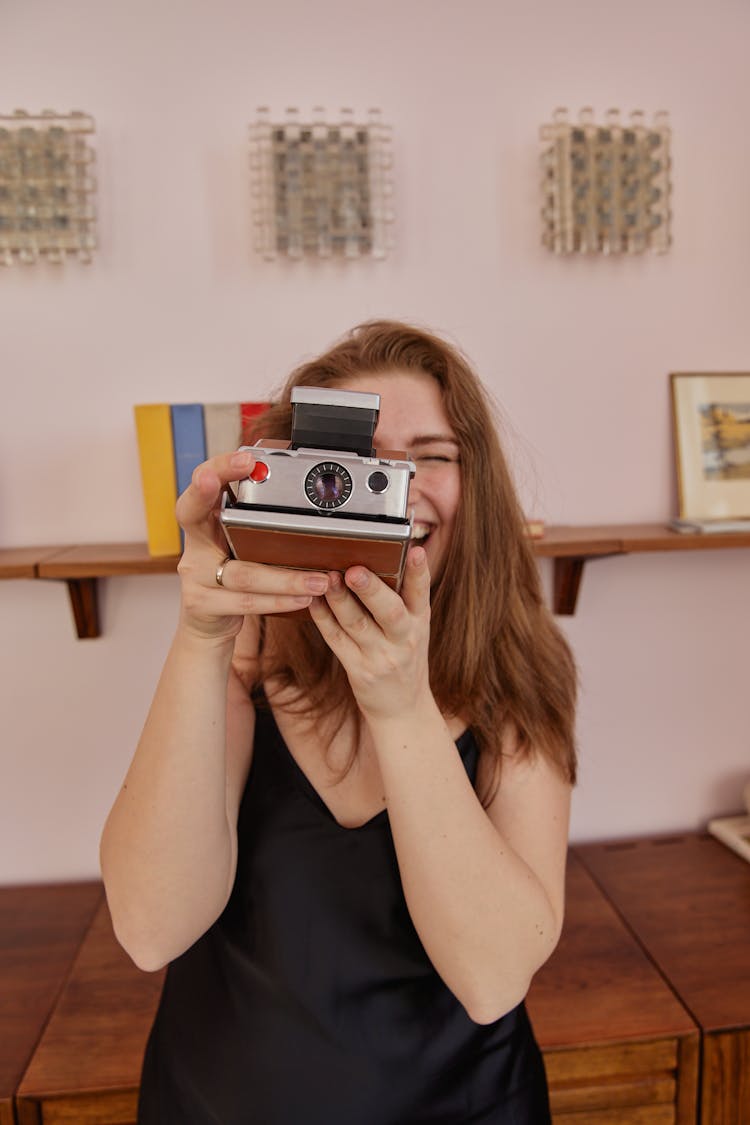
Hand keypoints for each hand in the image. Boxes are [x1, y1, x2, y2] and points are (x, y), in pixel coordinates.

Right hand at [175, 450, 329, 640]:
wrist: (208, 626)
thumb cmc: (234, 578)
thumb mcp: (244, 548)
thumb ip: (262, 526)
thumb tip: (308, 497)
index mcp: (206, 524)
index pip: (203, 486)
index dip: (219, 469)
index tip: (245, 457)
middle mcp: (195, 545)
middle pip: (192, 512)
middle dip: (210, 488)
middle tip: (243, 467)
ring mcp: (195, 576)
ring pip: (243, 573)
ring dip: (286, 576)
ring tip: (320, 577)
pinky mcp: (203, 605)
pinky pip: (246, 601)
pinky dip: (279, 600)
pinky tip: (304, 598)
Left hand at [308, 547, 431, 717]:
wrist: (403, 709)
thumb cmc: (405, 658)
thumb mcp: (415, 630)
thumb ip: (403, 600)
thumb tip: (381, 557)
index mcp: (421, 623)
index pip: (422, 594)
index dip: (419, 572)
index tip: (414, 550)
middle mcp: (404, 640)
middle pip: (389, 612)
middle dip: (371, 590)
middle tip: (354, 570)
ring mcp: (381, 657)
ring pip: (357, 624)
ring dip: (340, 600)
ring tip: (327, 578)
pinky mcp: (359, 671)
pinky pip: (337, 640)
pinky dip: (323, 618)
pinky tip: (313, 600)